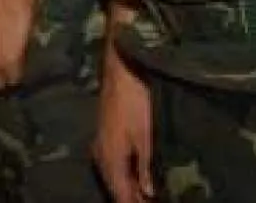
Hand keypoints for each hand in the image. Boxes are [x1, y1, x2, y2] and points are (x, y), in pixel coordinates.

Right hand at [94, 47, 155, 202]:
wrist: (122, 67)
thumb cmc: (135, 99)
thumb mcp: (146, 136)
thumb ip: (146, 166)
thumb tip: (148, 192)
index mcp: (109, 158)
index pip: (120, 195)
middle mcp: (101, 154)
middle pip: (115, 188)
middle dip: (132, 198)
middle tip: (154, 201)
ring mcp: (102, 143)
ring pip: (114, 176)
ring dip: (129, 187)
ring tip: (148, 195)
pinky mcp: (106, 135)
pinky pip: (114, 164)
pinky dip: (126, 174)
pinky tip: (138, 176)